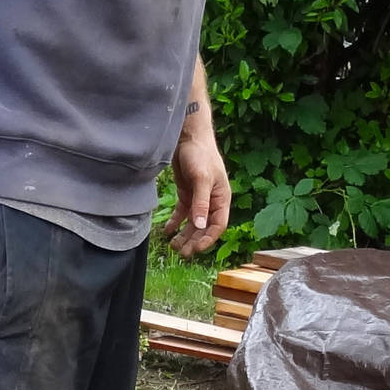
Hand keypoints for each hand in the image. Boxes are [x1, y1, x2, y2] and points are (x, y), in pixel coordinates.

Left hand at [168, 59, 228, 257]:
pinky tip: (167, 231)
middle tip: (181, 253)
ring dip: (184, 235)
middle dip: (194, 241)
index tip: (195, 249)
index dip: (208, 239)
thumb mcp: (201, 179)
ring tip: (173, 246)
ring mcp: (199, 198)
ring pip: (193, 223)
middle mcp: (211, 201)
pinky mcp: (187, 193)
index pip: (218, 225)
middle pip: (204, 227)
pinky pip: (182, 213)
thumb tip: (201, 226)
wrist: (188, 136)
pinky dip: (176, 223)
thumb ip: (201, 203)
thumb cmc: (200, 154)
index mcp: (221, 198)